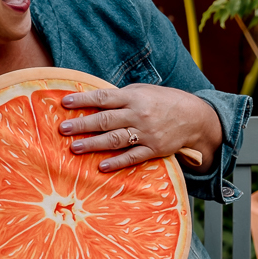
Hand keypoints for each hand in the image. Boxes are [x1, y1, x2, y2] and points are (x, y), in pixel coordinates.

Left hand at [59, 84, 222, 171]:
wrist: (194, 117)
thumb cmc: (164, 101)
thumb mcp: (144, 91)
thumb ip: (121, 97)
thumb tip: (93, 100)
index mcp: (134, 97)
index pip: (103, 98)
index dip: (83, 100)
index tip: (64, 103)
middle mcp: (138, 115)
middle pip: (105, 120)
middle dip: (82, 125)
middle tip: (63, 129)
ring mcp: (146, 133)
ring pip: (115, 140)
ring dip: (93, 144)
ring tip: (74, 148)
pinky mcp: (154, 149)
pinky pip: (133, 157)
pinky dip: (117, 162)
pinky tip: (101, 166)